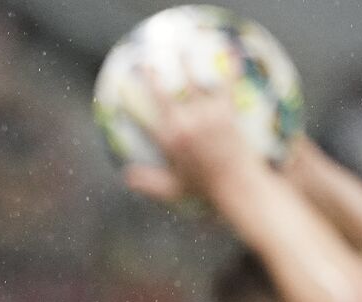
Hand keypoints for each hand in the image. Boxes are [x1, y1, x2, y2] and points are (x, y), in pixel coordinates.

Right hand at [123, 67, 263, 203]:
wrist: (238, 188)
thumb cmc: (207, 191)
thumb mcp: (174, 189)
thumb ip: (149, 183)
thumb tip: (125, 177)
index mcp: (169, 141)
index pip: (143, 118)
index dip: (130, 101)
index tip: (123, 88)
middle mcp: (183, 125)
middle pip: (164, 93)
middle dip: (153, 75)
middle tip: (148, 61)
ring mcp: (205, 116)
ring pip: (193, 82)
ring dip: (186, 64)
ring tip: (182, 50)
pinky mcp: (226, 113)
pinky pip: (226, 85)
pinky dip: (229, 69)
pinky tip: (231, 54)